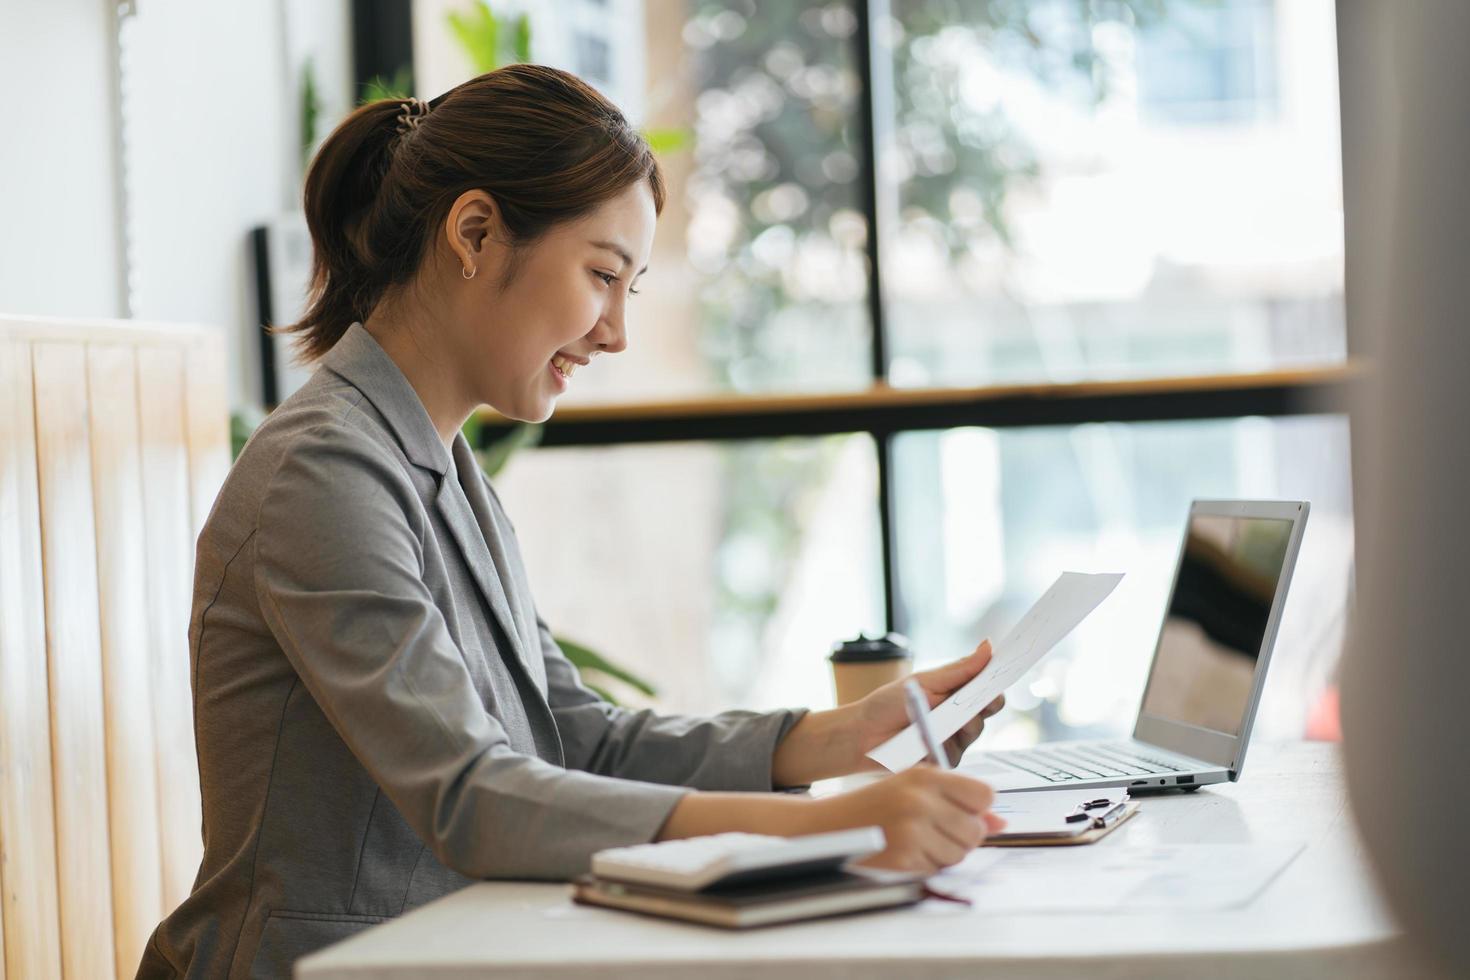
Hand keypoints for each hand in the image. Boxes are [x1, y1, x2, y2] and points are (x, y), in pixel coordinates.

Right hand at [810, 766, 1004, 873]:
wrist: (829, 826)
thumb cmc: (876, 806)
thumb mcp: (914, 790)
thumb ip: (958, 802)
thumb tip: (1000, 823)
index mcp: (926, 776)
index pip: (984, 794)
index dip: (976, 808)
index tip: (960, 810)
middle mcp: (921, 800)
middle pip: (976, 830)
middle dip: (961, 835)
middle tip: (933, 829)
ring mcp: (913, 830)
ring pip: (961, 852)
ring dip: (944, 852)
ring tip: (915, 839)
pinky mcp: (905, 857)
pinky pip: (939, 868)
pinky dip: (926, 865)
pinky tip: (904, 851)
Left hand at [853, 641, 1005, 768]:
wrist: (862, 734)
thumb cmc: (888, 704)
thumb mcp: (925, 682)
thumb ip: (959, 670)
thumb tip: (988, 646)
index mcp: (956, 694)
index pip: (987, 689)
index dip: (996, 683)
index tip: (1001, 676)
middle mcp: (959, 717)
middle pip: (987, 711)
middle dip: (980, 705)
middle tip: (969, 701)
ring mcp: (954, 740)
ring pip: (974, 732)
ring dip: (959, 723)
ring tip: (939, 719)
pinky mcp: (944, 761)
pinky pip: (955, 754)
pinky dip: (942, 744)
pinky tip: (926, 740)